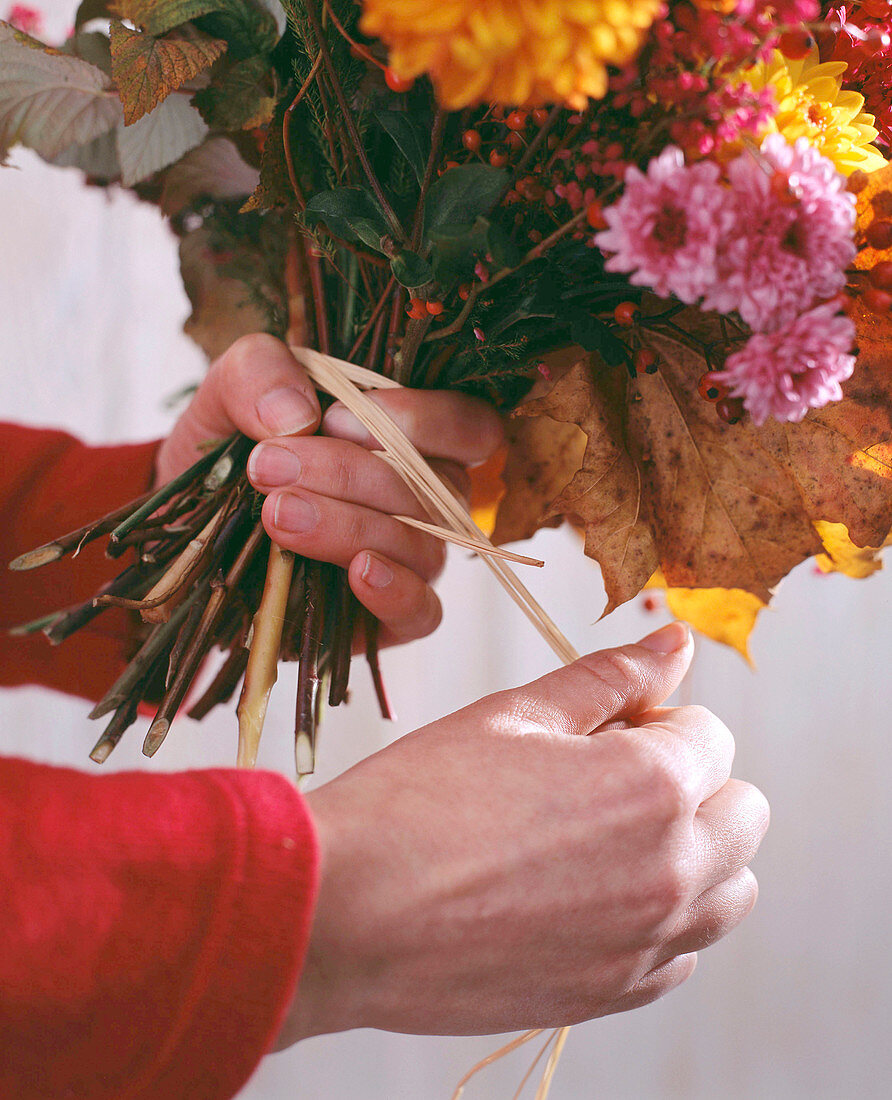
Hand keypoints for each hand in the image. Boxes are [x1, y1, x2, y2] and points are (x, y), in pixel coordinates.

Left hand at [155, 334, 503, 646]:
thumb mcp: (228, 395)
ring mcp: (416, 560)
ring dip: (349, 525)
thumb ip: (258, 375)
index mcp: (415, 437)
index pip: (469, 425)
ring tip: (277, 513)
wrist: (190, 534)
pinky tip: (356, 572)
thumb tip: (297, 416)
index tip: (333, 419)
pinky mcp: (392, 619)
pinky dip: (395, 591)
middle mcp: (430, 498)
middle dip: (349, 473)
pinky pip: (422, 610)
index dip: (421, 419)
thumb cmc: (235, 453)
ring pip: (422, 544)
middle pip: (437, 487)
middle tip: (269, 465)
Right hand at [279, 622, 768, 1042]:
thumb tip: (675, 642)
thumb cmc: (418, 800)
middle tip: (607, 779)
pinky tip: (587, 897)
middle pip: (742, 813)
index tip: (600, 731)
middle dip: (692, 783)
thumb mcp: (516, 714)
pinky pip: (681, 953)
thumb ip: (611, 677)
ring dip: (691, 852)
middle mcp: (671, 869)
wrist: (345, 910)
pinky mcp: (614, 994)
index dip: (654, 721)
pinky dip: (658, 919)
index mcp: (654, 784)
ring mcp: (646, 942)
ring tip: (604, 839)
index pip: (712, 735)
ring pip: (727, 890)